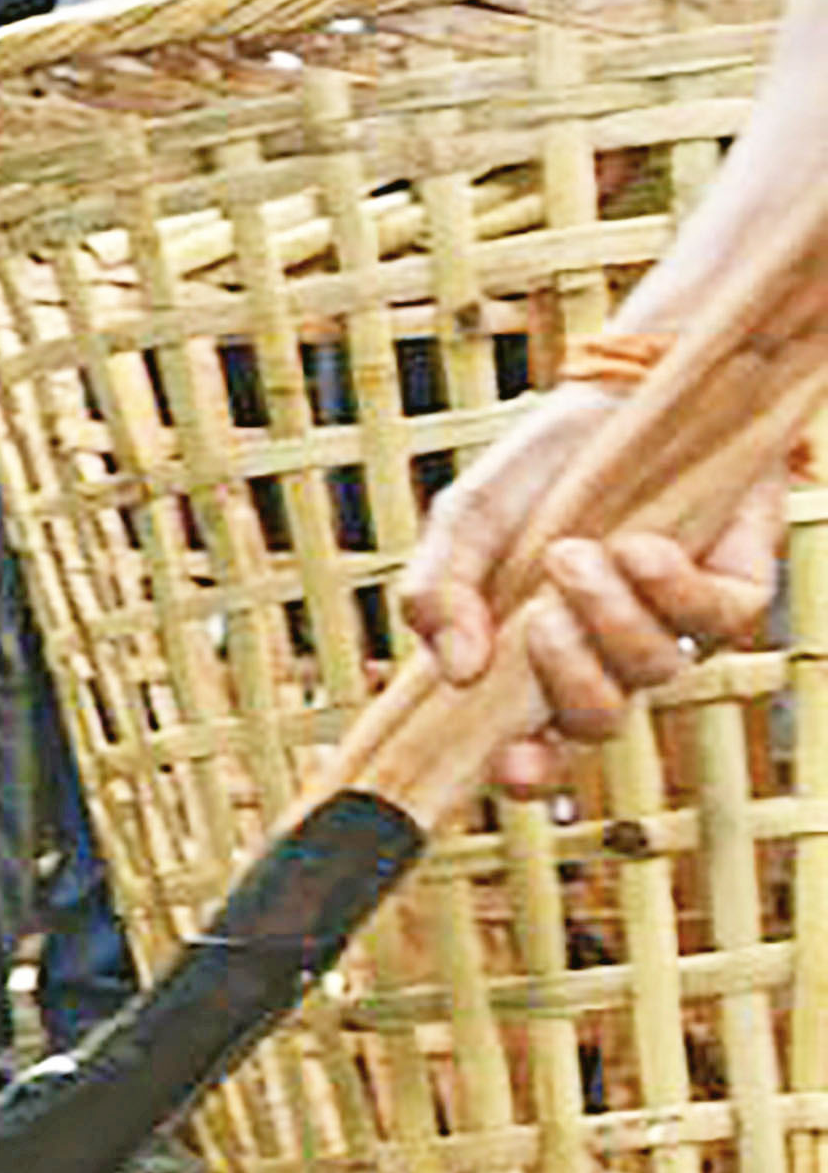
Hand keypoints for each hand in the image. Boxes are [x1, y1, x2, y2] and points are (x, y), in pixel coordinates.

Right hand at [398, 383, 786, 796]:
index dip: (529, 772)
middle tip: (539, 616)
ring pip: (654, 672)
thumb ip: (436, 594)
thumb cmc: (540, 472)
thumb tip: (452, 670)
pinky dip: (669, 587)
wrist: (618, 399)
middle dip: (568, 678)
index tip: (511, 764)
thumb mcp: (463, 524)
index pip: (537, 749)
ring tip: (576, 552)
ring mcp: (677, 632)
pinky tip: (639, 546)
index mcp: (538, 662)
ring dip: (610, 617)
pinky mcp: (735, 593)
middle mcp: (611, 660)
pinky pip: (714, 622)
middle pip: (598, 721)